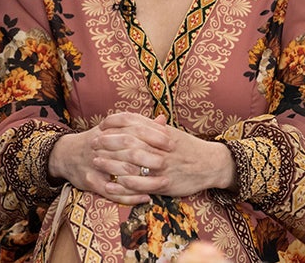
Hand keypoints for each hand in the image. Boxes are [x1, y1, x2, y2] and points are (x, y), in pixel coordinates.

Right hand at [49, 112, 171, 205]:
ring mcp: (94, 162)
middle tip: (167, 162)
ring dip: (143, 177)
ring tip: (161, 181)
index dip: (152, 133)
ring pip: (121, 170)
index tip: (169, 142)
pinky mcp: (90, 180)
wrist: (66, 155)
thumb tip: (163, 119)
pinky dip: (130, 196)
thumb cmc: (97, 142)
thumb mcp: (114, 129)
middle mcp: (100, 144)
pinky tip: (146, 197)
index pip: (132, 126)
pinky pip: (112, 191)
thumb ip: (139, 126)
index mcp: (108, 128)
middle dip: (150, 155)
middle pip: (128, 147)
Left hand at [93, 115, 236, 199]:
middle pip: (129, 142)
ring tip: (96, 162)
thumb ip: (151, 126)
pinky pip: (142, 185)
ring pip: (133, 164)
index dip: (114, 124)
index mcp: (161, 132)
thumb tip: (130, 118)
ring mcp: (163, 166)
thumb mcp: (170, 132)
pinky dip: (126, 185)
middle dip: (108, 143)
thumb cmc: (188, 147)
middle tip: (92, 143)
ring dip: (111, 163)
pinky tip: (112, 184)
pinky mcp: (165, 184)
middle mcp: (160, 147)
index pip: (134, 123)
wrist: (211, 164)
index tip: (101, 126)